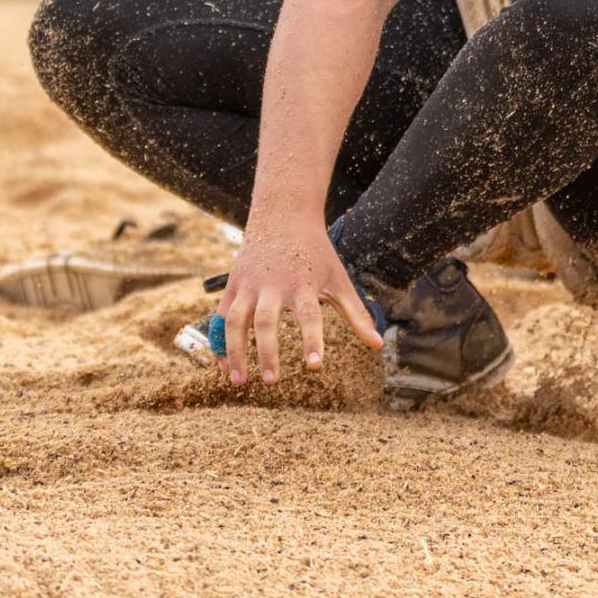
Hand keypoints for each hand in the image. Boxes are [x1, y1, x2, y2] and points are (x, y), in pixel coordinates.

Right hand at [215, 216, 382, 384]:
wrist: (283, 214)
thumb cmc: (316, 252)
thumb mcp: (339, 279)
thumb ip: (356, 314)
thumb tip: (377, 345)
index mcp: (302, 283)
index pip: (308, 315)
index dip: (312, 340)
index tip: (315, 366)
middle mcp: (272, 285)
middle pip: (265, 321)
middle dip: (267, 352)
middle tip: (273, 382)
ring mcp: (248, 285)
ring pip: (234, 321)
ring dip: (235, 352)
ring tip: (239, 382)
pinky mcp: (233, 286)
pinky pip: (220, 317)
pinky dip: (219, 341)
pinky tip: (224, 365)